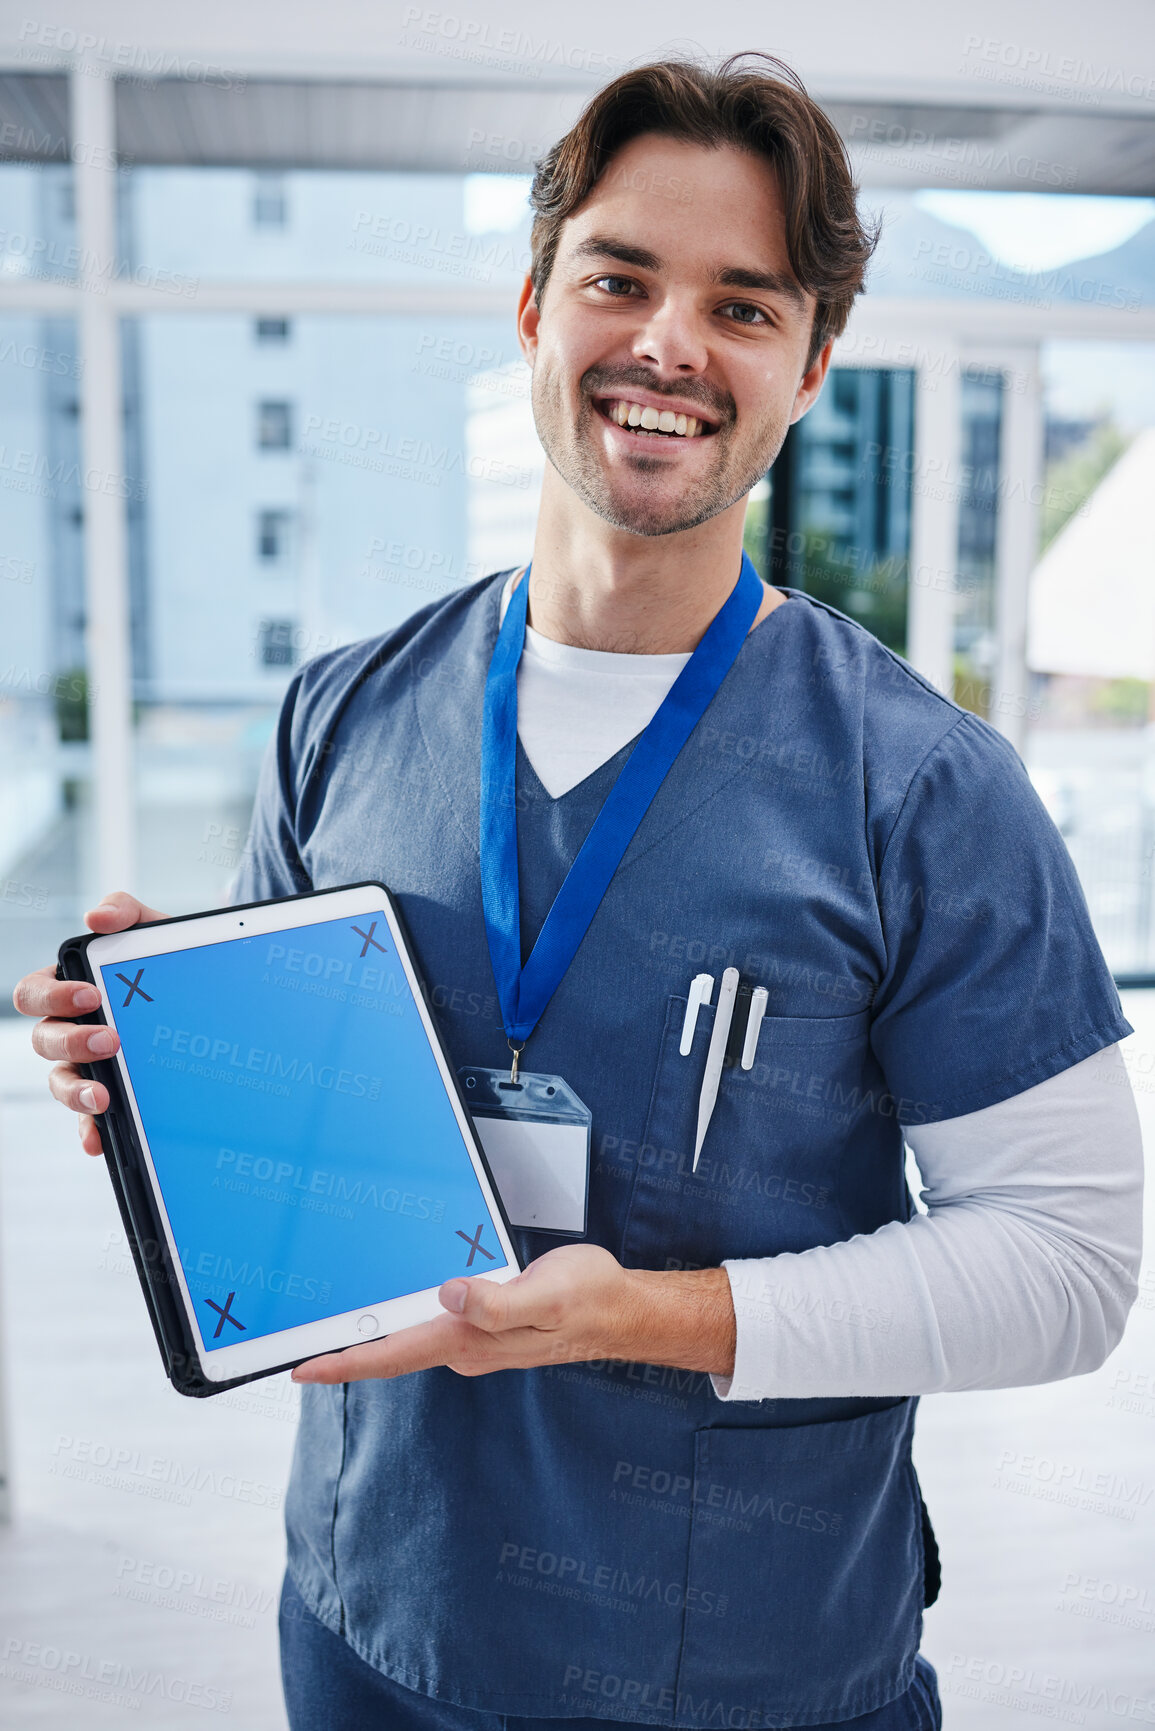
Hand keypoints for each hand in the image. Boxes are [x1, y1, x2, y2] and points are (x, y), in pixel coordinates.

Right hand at [12, 890, 167, 1154]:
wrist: (211, 993)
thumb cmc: (167, 961)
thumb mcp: (153, 931)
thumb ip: (126, 912)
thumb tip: (97, 917)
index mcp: (68, 988)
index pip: (35, 993)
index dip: (54, 996)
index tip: (92, 995)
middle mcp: (70, 1029)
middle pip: (45, 1041)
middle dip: (73, 1042)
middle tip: (111, 1041)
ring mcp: (87, 1066)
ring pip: (61, 1082)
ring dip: (76, 1092)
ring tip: (104, 1097)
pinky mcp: (109, 1095)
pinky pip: (88, 1119)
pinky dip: (90, 1130)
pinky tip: (100, 1138)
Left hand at [291, 1243, 735, 1384]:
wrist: (621, 1308)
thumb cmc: (587, 1298)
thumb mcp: (546, 1294)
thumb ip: (498, 1302)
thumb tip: (450, 1296)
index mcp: (470, 1339)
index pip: (393, 1356)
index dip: (343, 1363)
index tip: (298, 1368)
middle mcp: (465, 1346)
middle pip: (391, 1352)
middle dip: (343, 1348)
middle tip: (293, 1340)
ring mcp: (474, 1339)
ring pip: (409, 1337)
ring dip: (370, 1332)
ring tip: (328, 1318)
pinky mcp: (484, 1325)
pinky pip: (431, 1324)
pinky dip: (402, 1316)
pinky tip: (391, 1302)